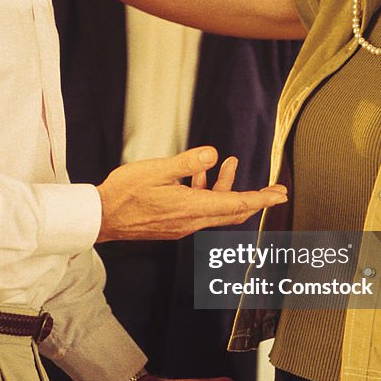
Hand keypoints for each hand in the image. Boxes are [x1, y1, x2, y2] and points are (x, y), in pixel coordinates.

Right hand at [96, 146, 286, 241]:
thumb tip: (214, 155)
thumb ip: (186, 162)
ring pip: (216, 209)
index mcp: (190, 207)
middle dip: (256, 199)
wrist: (101, 218)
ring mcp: (182, 225)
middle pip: (233, 212)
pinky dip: (206, 192)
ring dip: (226, 187)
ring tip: (230, 162)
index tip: (280, 194)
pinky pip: (199, 210)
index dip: (261, 198)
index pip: (235, 204)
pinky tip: (197, 173)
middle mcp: (191, 221)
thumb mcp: (156, 170)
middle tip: (276, 190)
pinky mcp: (173, 225)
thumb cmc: (124, 192)